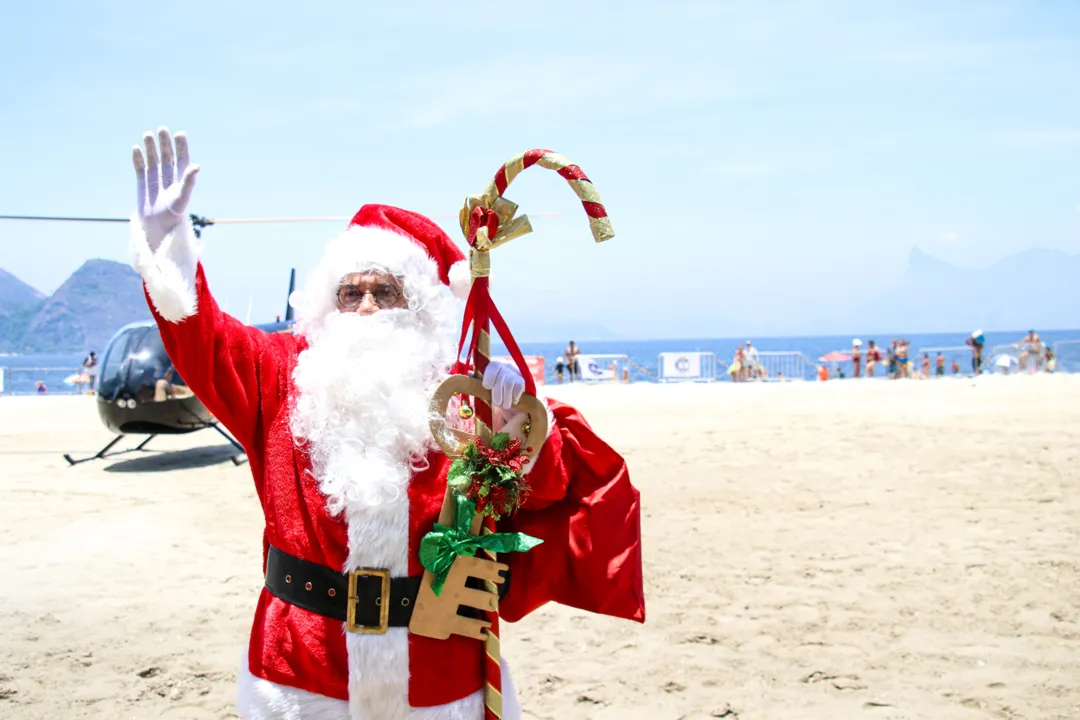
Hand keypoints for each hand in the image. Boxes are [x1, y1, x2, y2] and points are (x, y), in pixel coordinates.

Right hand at [133, 127, 199, 250]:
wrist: (158, 229)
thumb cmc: (174, 215)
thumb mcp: (183, 196)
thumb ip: (189, 181)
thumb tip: (197, 165)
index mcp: (181, 179)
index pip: (182, 158)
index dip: (181, 146)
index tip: (179, 133)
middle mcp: (169, 177)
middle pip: (167, 155)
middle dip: (164, 143)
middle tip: (162, 129)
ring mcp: (155, 179)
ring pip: (153, 159)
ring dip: (150, 147)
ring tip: (147, 134)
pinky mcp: (143, 184)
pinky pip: (140, 168)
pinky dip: (138, 159)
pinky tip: (136, 149)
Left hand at [482, 360, 525, 409]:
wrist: (510, 398)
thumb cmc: (494, 392)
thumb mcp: (484, 387)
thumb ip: (477, 380)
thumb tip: (469, 373)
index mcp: (495, 366)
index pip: (493, 366)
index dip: (489, 376)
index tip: (487, 387)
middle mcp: (506, 366)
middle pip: (501, 377)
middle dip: (497, 392)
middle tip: (496, 403)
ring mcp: (515, 373)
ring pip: (509, 383)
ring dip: (506, 397)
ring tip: (504, 405)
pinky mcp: (523, 381)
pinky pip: (518, 388)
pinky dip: (514, 397)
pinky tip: (513, 401)